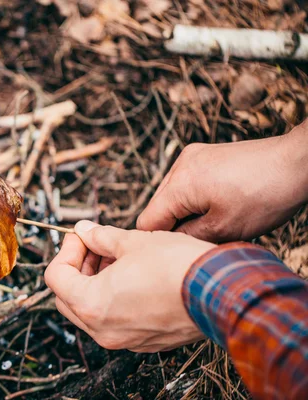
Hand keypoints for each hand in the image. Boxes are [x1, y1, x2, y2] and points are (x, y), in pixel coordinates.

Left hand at [44, 221, 214, 351]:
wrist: (222, 292)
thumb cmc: (178, 266)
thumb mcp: (132, 241)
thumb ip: (100, 237)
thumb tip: (85, 230)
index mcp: (91, 305)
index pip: (56, 277)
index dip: (67, 250)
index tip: (82, 236)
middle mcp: (103, 329)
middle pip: (68, 297)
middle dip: (77, 267)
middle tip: (95, 246)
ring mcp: (124, 340)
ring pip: (91, 311)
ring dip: (95, 282)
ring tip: (116, 256)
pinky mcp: (145, 341)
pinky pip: (115, 321)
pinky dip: (114, 298)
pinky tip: (132, 275)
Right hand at [137, 121, 307, 242]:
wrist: (298, 162)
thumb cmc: (265, 196)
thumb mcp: (224, 229)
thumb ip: (187, 237)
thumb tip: (169, 242)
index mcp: (179, 183)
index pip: (147, 221)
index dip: (158, 242)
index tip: (175, 254)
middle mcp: (180, 165)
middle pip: (158, 206)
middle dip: (174, 225)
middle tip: (199, 241)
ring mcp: (192, 156)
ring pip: (172, 195)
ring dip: (185, 212)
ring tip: (214, 221)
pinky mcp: (205, 154)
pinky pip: (186, 182)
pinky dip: (195, 197)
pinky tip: (218, 204)